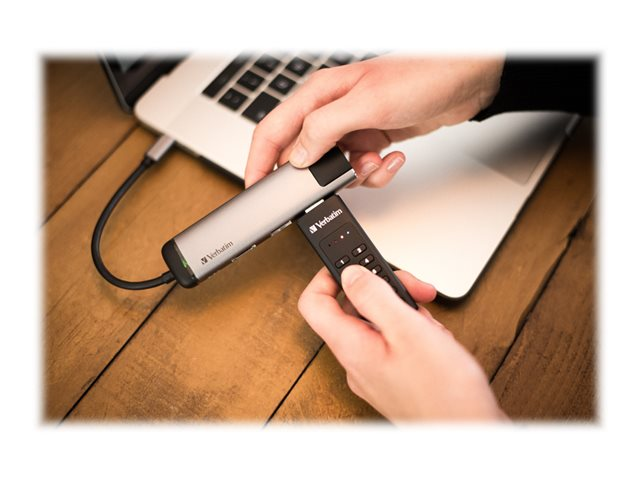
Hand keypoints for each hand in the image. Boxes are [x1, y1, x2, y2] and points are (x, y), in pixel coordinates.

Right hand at [245, 55, 503, 187]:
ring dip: (356, 176)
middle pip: (304, 156)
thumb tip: (298, 156)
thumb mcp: (368, 104)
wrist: (468, 80)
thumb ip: (325, 129)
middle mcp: (331, 111)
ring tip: (377, 160)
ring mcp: (352, 128)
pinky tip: (393, 157)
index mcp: (319, 95)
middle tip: (339, 179)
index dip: (259, 160)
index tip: (254, 187)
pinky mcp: (372, 140)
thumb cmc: (423, 75)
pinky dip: (377, 172)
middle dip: (322, 176)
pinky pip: (361, 170)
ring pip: (335, 169)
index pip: (273, 130)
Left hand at [297, 265, 506, 421]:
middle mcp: (357, 361)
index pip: (315, 303)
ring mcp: (375, 370)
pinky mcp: (394, 376)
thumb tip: (351, 274)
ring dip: (405, 312)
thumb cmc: (445, 394)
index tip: (351, 264)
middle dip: (385, 291)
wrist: (472, 434)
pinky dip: (414, 332)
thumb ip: (374, 296)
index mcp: (352, 347)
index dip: (327, 277)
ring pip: (378, 323)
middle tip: (413, 289)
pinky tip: (435, 340)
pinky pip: (394, 342)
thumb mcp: (408, 330)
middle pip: (354, 309)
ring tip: (431, 325)